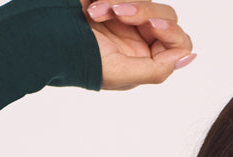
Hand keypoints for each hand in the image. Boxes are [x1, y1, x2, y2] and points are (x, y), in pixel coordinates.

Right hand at [79, 1, 194, 89]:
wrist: (44, 36)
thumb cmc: (79, 61)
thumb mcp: (121, 73)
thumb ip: (157, 69)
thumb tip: (187, 57)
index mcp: (144, 61)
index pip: (178, 44)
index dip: (172, 34)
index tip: (153, 27)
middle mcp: (139, 38)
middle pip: (167, 19)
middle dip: (144, 12)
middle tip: (119, 13)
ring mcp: (126, 17)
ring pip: (146, 1)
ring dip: (121, 2)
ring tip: (95, 12)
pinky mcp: (114, 1)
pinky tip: (93, 8)